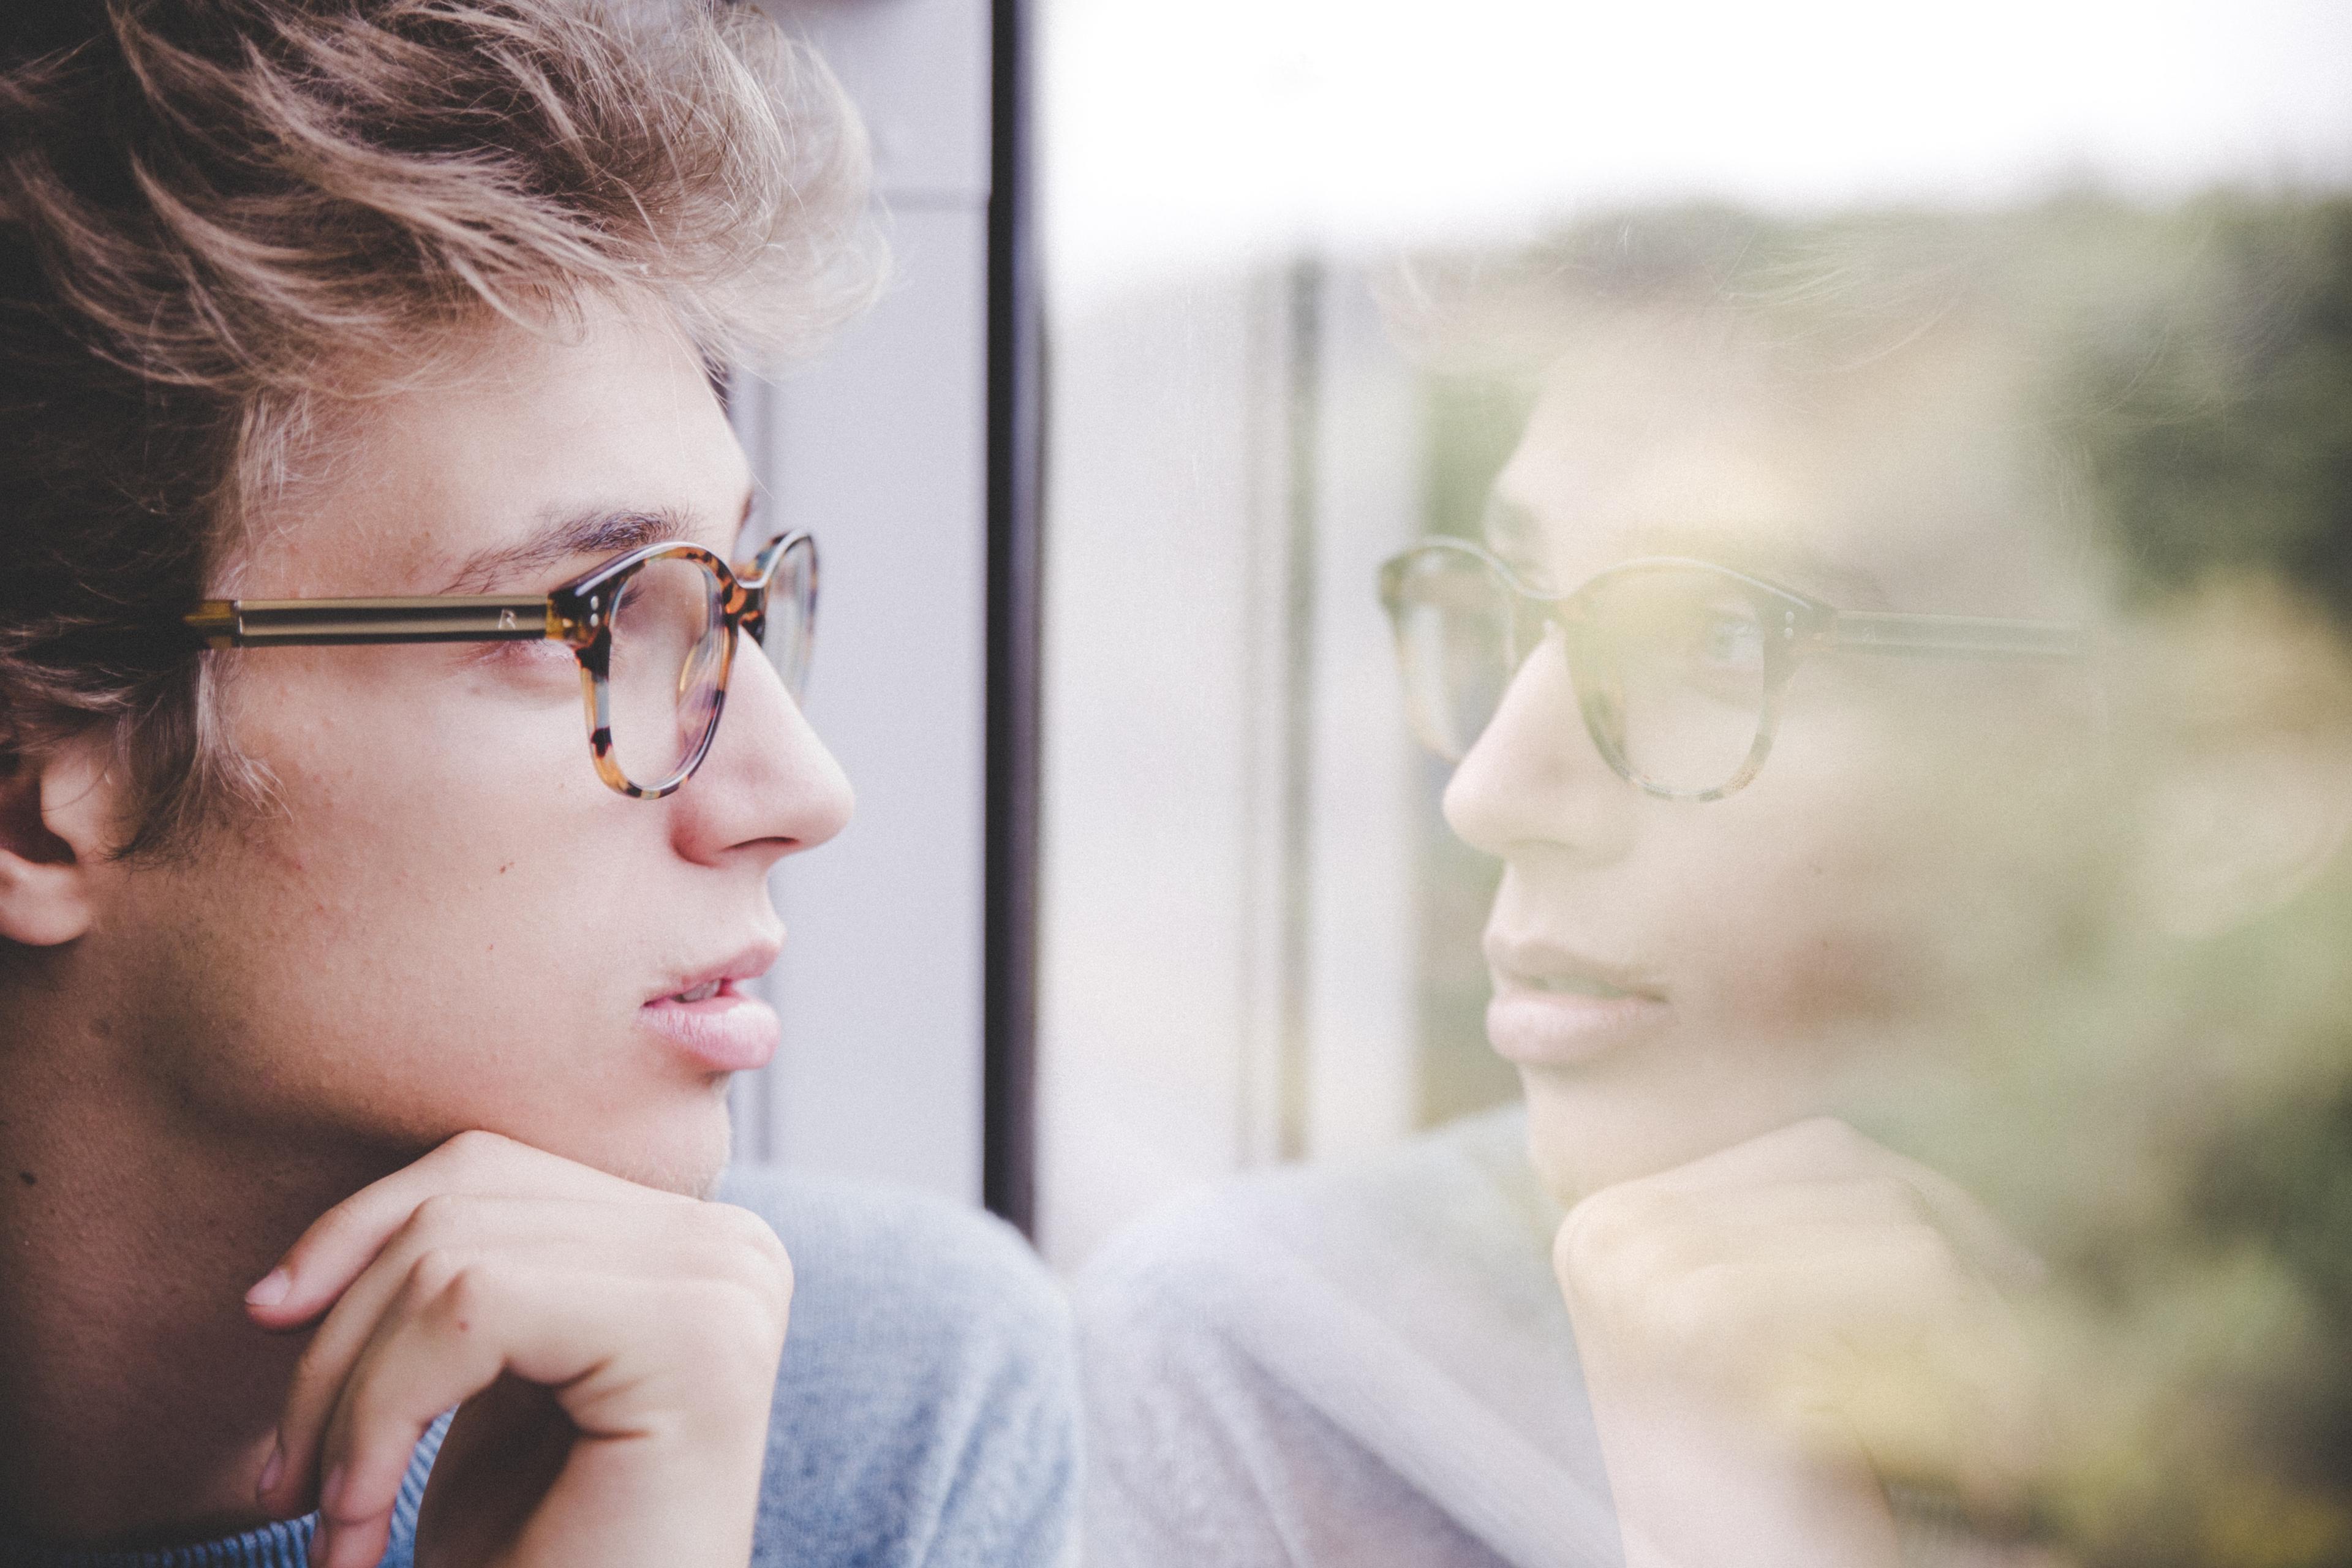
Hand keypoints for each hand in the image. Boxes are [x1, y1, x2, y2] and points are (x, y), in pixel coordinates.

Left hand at [245, 1130, 791, 1567]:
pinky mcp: (691, 1339)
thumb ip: (462, 1280)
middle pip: (463, 1196)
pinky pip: (471, 1304)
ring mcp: (724, 1282)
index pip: (484, 1169)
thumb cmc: (544, 1561)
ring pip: (451, 1253)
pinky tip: (360, 1523)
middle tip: (285, 1479)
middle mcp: (730, 1244)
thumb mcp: (484, 1395)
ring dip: (344, 1396)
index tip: (271, 1344)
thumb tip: (307, 1254)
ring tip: (332, 1514)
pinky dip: (377, 1416)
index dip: (353, 1243)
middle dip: (333, 1336)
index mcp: (690, 1243)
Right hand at [1553, 1118, 2046, 1567]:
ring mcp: (1647, 1270)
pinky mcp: (1708, 1324)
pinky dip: (1989, 1365)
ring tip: (2023, 1441)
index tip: (2017, 1311)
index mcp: (1610, 1217)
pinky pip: (1910, 1272)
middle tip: (2038, 1396)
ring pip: (1896, 1220)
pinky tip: (1997, 1464)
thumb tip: (1938, 1094)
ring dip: (1993, 1328)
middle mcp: (1610, 1229)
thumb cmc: (1772, 1509)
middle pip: (1855, 1170)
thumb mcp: (1772, 1343)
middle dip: (1973, 1267)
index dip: (1940, 1216)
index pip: (1814, 1149)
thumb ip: (1805, 1240)